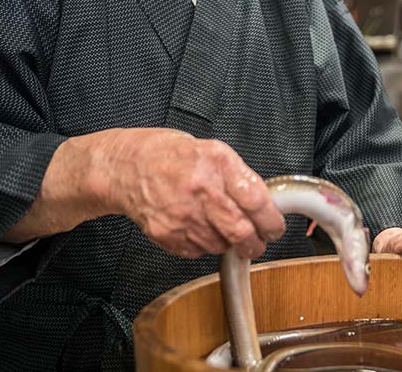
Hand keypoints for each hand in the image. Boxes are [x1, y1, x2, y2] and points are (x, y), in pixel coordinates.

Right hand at [99, 128, 285, 259]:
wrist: (126, 167)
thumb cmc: (169, 155)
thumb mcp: (212, 150)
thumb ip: (239, 176)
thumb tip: (264, 204)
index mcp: (216, 164)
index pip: (255, 201)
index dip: (272, 220)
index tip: (275, 226)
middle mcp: (199, 190)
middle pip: (241, 232)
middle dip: (256, 243)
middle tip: (259, 242)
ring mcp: (181, 216)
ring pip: (221, 246)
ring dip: (229, 243)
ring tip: (221, 227)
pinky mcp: (167, 235)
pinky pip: (198, 251)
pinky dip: (205, 244)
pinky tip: (198, 226)